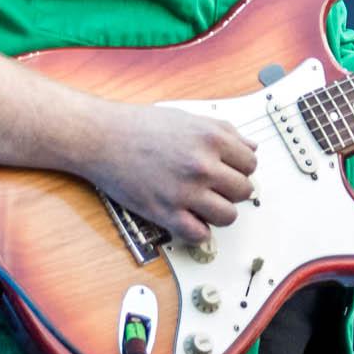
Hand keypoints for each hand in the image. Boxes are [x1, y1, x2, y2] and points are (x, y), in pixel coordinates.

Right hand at [87, 105, 256, 243]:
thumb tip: (250, 147)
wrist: (102, 138)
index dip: (241, 168)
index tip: (229, 171)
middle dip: (232, 190)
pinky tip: (188, 218)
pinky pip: (199, 235)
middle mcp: (203, 165)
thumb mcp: (189, 119)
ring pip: (228, 216)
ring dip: (219, 212)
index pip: (251, 163)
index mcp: (212, 138)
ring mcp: (185, 191)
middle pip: (244, 190)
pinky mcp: (165, 212)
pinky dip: (197, 231)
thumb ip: (224, 132)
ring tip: (204, 204)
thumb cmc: (141, 126)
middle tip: (216, 187)